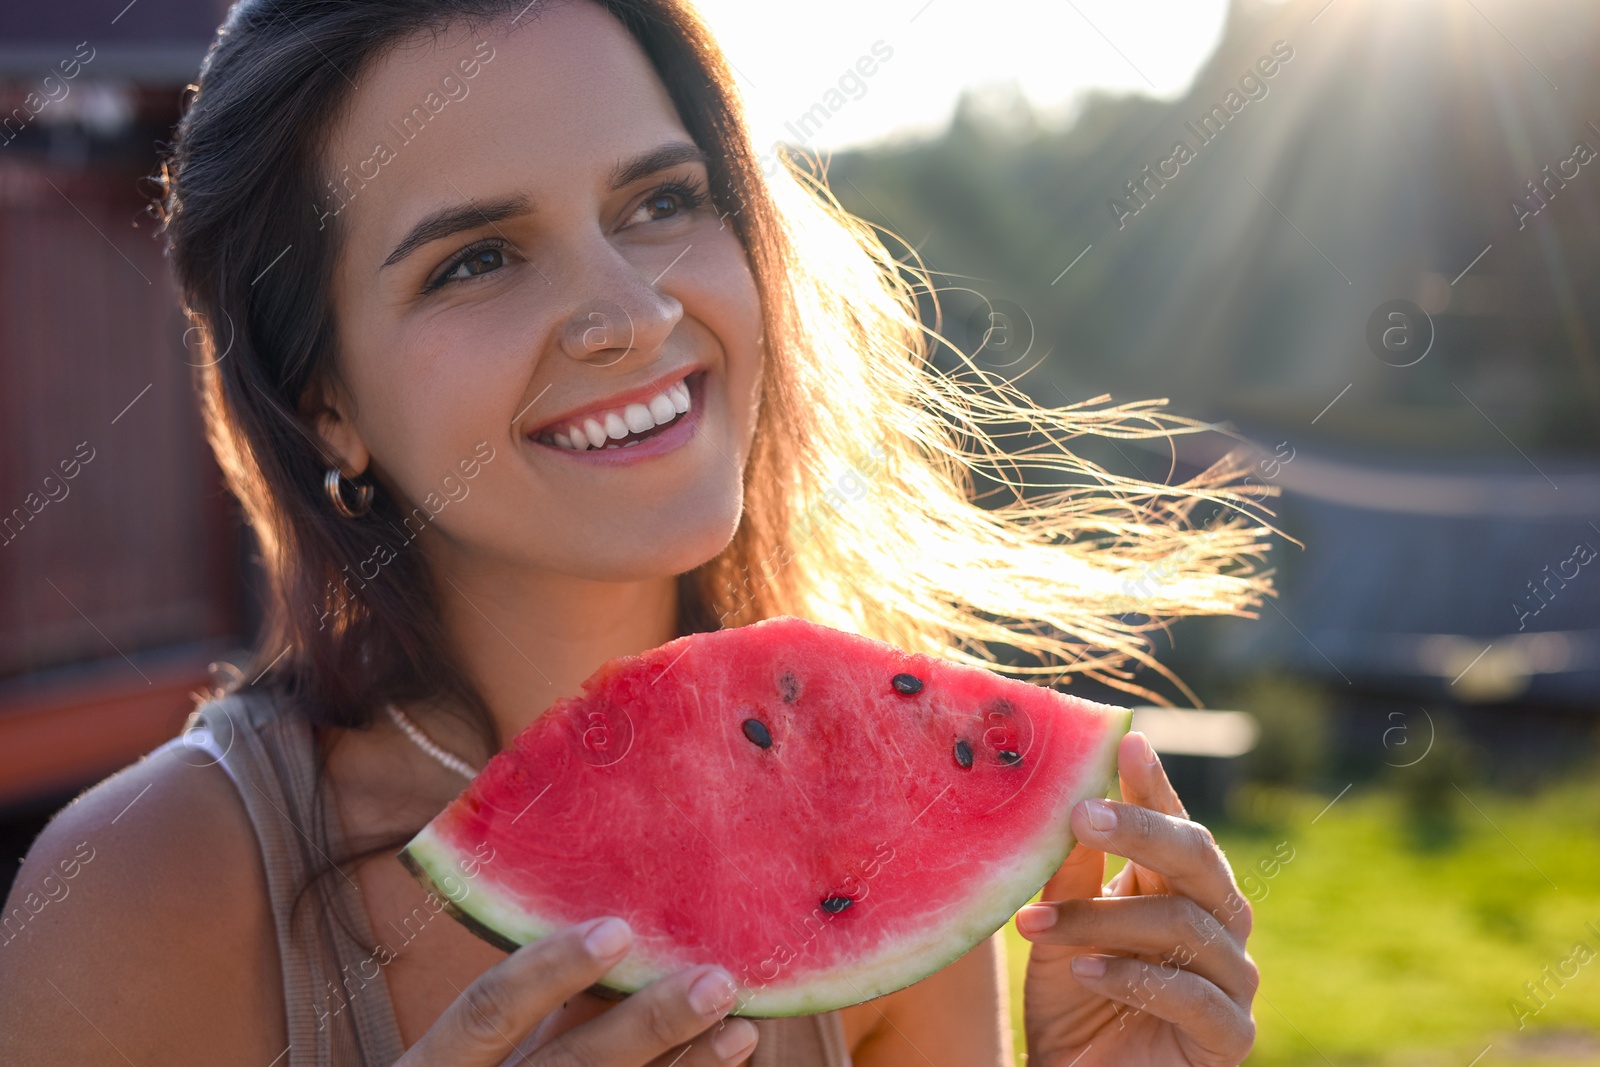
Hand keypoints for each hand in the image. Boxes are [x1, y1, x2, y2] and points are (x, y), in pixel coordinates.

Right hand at [395, 917, 758, 1065]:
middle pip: (568, 1065)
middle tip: (715, 980)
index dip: (547, 970)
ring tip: (741, 1030)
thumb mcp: (485, 1052)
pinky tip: (724, 1066)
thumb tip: (626, 930)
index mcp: (435, 1066)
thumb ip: (541, 1008)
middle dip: (647, 1024)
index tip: (617, 929)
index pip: (484, 1011)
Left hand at [1014, 732, 1257, 1065]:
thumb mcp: (1060, 928)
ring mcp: (1232, 980)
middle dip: (1140, 831)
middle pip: (1197, 860)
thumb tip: (1067, 797)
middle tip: (1081, 815)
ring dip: (1104, 921)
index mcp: (1179, 888)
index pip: (1174, 824)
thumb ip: (1071, 872)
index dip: (1153, 784)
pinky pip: (1193, 995)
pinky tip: (1084, 971)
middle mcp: (1217, 925)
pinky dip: (1133, 977)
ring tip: (1038, 926)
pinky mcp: (1230, 1036)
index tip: (1127, 739)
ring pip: (1183, 926)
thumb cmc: (1072, 1003)